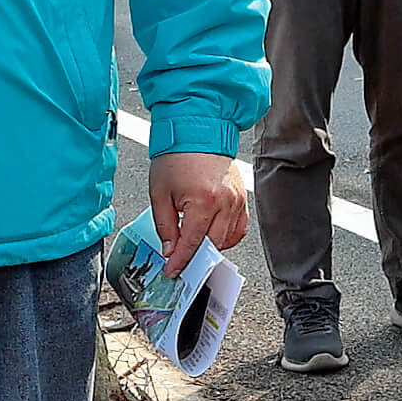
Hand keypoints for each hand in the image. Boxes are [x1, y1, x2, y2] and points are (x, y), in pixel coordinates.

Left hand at [150, 149, 249, 275]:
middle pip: (213, 245)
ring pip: (228, 239)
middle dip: (196, 256)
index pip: (192, 243)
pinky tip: (212, 233)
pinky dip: (227, 236)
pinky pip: (239, 228)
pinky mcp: (242, 197)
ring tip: (194, 242)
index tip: (173, 271)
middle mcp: (225, 202)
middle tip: (181, 261)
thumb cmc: (177, 155)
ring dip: (211, 246)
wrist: (197, 129)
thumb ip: (165, 226)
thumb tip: (170, 249)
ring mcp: (237, 200)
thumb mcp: (160, 193)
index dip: (181, 261)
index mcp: (204, 200)